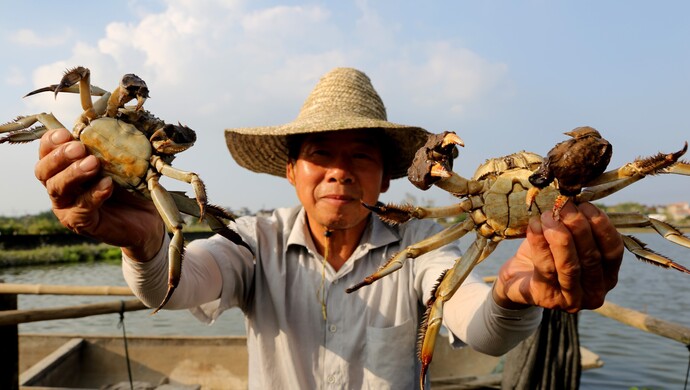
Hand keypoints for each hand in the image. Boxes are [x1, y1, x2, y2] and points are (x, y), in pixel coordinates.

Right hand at [34, 128, 164, 260]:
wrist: (147, 217)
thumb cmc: (130, 184)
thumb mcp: (120, 160)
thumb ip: (110, 143)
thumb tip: (112, 119)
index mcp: (64, 167)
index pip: (46, 151)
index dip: (51, 141)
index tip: (66, 133)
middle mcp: (60, 187)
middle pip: (44, 171)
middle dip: (59, 157)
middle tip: (79, 148)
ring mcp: (67, 207)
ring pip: (57, 188)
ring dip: (74, 173)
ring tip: (93, 163)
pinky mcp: (82, 223)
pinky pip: (82, 208)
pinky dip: (94, 194)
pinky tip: (107, 184)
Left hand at [492, 202, 623, 311]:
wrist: (517, 279)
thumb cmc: (547, 255)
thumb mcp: (569, 241)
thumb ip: (578, 227)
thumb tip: (576, 200)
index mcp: (608, 277)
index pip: (613, 251)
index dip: (602, 226)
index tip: (586, 204)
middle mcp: (595, 293)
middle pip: (591, 257)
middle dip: (577, 226)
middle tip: (562, 205)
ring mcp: (571, 300)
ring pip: (569, 265)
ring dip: (559, 235)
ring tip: (547, 215)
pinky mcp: (546, 299)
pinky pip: (545, 268)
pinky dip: (539, 244)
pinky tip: (534, 226)